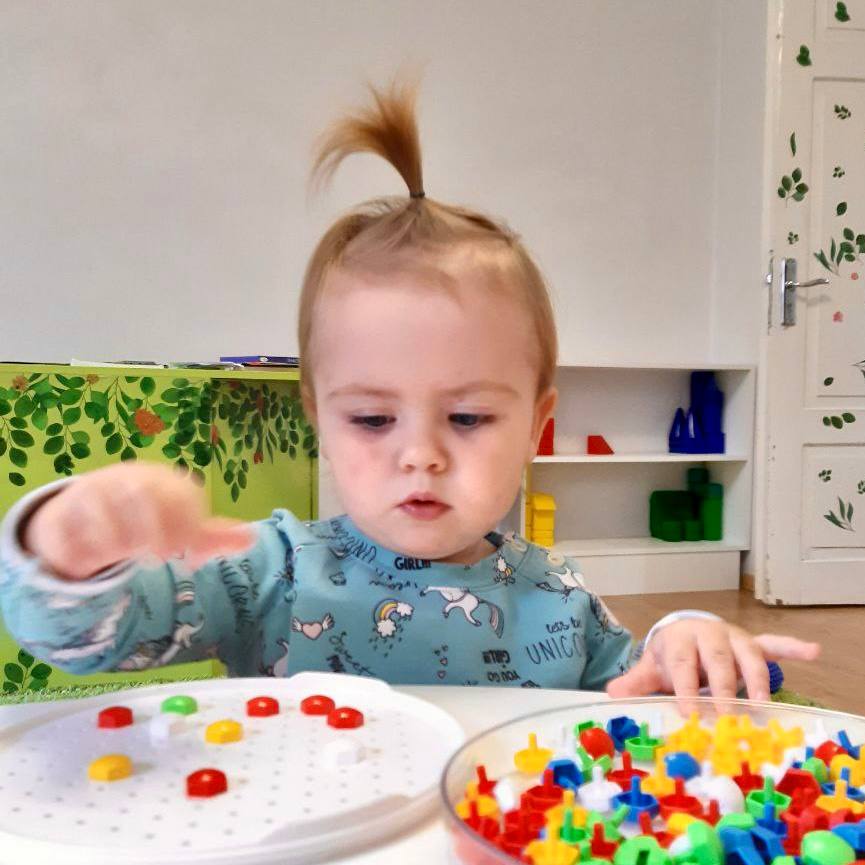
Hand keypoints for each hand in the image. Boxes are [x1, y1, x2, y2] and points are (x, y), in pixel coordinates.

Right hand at [24, 462, 254, 580]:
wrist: (89, 509)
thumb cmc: (146, 518)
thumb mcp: (180, 525)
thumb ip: (212, 536)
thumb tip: (251, 537)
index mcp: (161, 481)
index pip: (180, 495)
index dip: (187, 527)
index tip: (189, 555)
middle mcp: (127, 480)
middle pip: (142, 495)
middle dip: (153, 530)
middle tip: (160, 558)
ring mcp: (92, 493)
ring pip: (103, 509)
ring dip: (118, 537)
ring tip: (128, 557)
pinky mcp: (63, 513)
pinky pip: (69, 529)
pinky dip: (80, 548)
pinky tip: (92, 562)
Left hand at [605, 618, 820, 700]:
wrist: (685, 632)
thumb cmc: (671, 656)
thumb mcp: (652, 667)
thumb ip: (635, 682)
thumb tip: (611, 695)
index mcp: (679, 640)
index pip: (682, 666)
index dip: (685, 689)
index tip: (689, 714)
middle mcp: (708, 635)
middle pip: (717, 660)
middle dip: (723, 686)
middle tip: (728, 715)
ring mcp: (733, 638)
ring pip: (747, 654)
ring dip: (757, 677)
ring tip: (763, 702)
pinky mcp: (753, 642)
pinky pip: (775, 643)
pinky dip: (793, 646)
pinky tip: (812, 651)